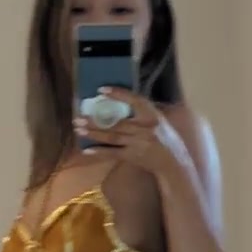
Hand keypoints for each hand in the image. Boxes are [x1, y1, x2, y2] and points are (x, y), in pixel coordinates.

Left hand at [73, 89, 187, 173]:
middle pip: (117, 123)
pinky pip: (113, 153)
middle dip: (96, 120)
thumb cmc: (164, 137)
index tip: (101, 90)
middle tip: (78, 117)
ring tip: (78, 128)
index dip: (119, 94)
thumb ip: (141, 111)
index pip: (135, 100)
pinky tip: (86, 149)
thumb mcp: (158, 119)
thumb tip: (119, 99)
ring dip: (94, 133)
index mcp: (152, 116)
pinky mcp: (133, 156)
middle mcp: (145, 129)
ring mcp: (138, 143)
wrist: (173, 162)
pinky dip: (100, 152)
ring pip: (112, 137)